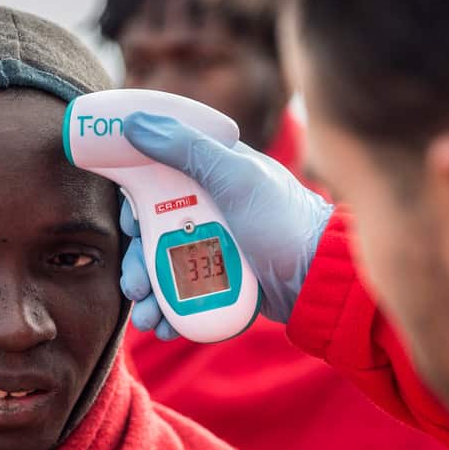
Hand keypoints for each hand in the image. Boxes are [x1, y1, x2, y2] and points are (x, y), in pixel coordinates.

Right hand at [117, 111, 333, 339]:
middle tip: (134, 286)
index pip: (154, 179)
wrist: (320, 279)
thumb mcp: (236, 177)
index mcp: (209, 174)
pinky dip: (168, 312)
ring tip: (148, 317)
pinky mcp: (220, 281)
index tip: (128, 223)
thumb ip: (187, 149)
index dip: (133, 201)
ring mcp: (213, 246)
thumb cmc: (285, 220)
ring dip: (147, 294)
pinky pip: (182, 296)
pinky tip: (164, 326)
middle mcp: (207, 208)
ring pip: (162, 269)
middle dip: (136, 263)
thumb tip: (136, 122)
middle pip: (150, 233)